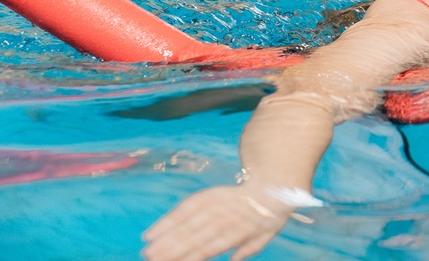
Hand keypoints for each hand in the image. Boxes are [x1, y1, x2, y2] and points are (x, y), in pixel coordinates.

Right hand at [142, 183, 297, 260]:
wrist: (271, 183)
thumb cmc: (268, 215)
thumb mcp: (266, 234)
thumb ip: (250, 248)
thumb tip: (233, 260)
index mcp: (240, 230)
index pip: (211, 247)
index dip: (191, 256)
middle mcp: (225, 216)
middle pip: (195, 235)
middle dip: (172, 249)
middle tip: (151, 258)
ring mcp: (216, 203)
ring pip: (187, 221)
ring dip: (166, 236)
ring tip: (148, 249)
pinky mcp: (209, 194)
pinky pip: (186, 206)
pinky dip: (170, 218)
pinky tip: (154, 231)